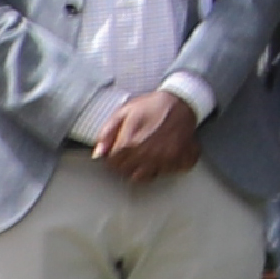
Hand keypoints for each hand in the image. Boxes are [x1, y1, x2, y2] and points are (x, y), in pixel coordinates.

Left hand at [85, 91, 199, 182]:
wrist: (182, 101)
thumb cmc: (152, 105)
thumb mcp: (123, 112)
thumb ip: (107, 133)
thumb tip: (97, 154)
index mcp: (130, 143)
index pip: (112, 163)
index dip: (112, 157)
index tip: (116, 151)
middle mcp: (146, 154)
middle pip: (126, 172)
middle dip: (124, 164)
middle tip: (129, 153)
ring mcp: (163, 158)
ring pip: (144, 177)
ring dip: (140, 170)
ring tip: (143, 158)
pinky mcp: (178, 159)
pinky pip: (165, 173)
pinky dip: (161, 169)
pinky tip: (160, 158)